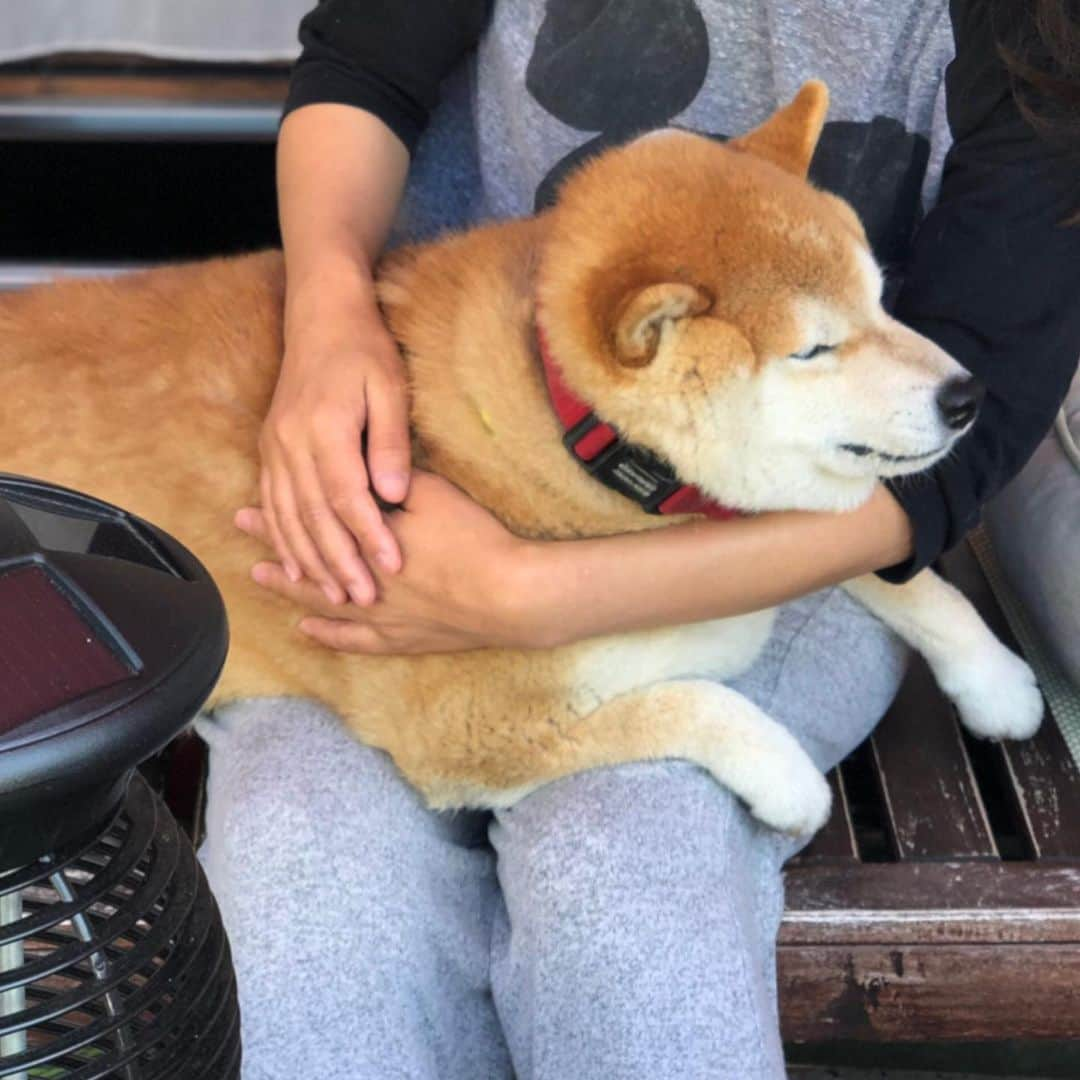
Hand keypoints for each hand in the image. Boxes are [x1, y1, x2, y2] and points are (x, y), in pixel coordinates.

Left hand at [236, 471, 542, 653]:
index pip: (317, 523)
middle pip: (310, 559)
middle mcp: (364, 580)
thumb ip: (392, 481)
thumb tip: (359, 469)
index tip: (247, 507)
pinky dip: (327, 635)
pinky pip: (353, 641)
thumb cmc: (472, 539)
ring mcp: (380, 616)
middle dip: (274, 542)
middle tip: (241, 532)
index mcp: (370, 540)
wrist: (508, 595)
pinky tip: (307, 630)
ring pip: (322, 600)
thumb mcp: (433, 493)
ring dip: (289, 588)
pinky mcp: (401, 639)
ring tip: (259, 577)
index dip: (281, 515)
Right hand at [258, 293, 408, 606]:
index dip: (370, 535)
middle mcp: (291, 443)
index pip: (349, 496)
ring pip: (288, 517)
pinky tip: (292, 569)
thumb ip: (391, 442)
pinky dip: (281, 539)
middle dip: (339, 562)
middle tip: (364, 598)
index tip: (392, 566)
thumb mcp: (390, 388)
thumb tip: (395, 493)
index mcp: (323, 427)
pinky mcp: (270, 450)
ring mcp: (275, 448)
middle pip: (315, 516)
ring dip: (309, 561)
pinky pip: (271, 504)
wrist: (321, 317)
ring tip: (332, 596)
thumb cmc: (364, 350)